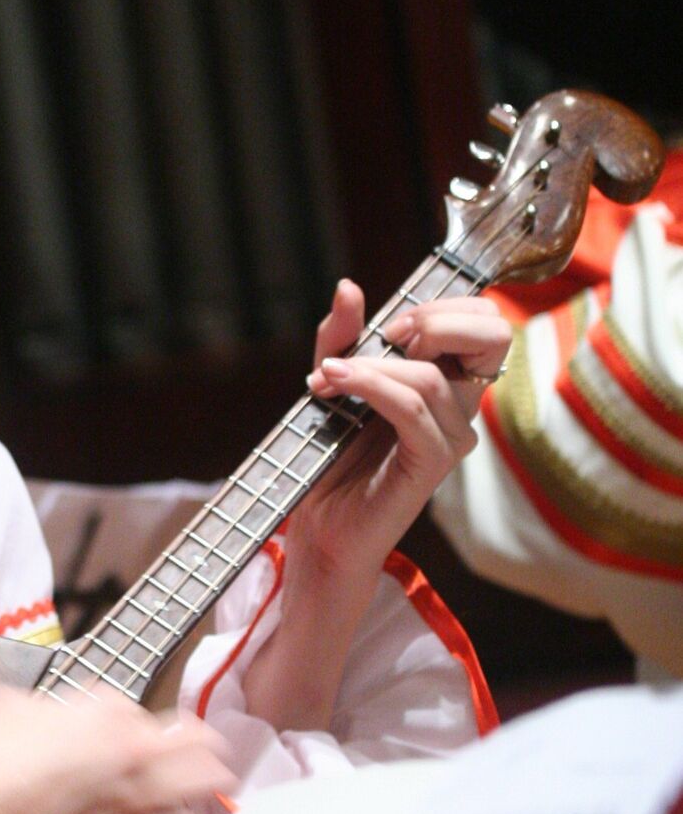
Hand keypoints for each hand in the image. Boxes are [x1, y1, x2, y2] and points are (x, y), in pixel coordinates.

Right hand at [0, 686, 236, 813]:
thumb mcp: (9, 706)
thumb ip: (46, 706)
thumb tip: (47, 716)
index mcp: (108, 713)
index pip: (141, 709)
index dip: (133, 720)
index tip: (129, 728)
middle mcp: (136, 755)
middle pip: (198, 744)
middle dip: (201, 745)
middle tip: (205, 749)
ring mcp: (140, 803)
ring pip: (203, 789)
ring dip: (208, 785)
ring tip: (212, 785)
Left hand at [296, 279, 510, 582]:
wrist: (320, 527)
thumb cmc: (330, 457)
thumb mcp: (331, 379)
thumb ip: (342, 336)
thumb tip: (349, 287)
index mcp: (449, 380)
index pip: (485, 321)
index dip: (442, 307)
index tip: (387, 325)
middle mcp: (461, 407)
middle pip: (494, 335)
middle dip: (436, 320)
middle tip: (384, 336)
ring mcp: (452, 436)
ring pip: (430, 375)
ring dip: (369, 365)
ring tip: (325, 378)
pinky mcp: (432, 463)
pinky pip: (412, 408)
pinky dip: (370, 387)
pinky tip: (334, 385)